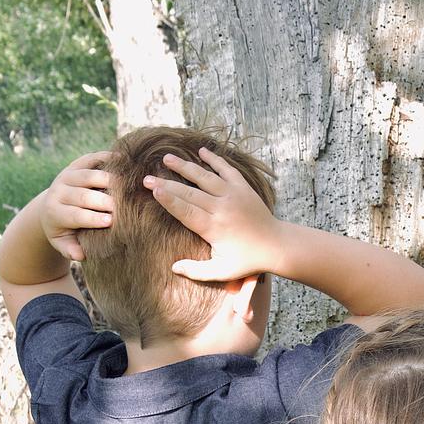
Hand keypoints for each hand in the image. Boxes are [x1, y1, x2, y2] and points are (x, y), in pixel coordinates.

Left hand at [40, 151, 112, 260]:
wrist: (50, 207)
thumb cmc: (63, 230)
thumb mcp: (63, 243)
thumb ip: (70, 250)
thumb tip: (81, 255)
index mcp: (55, 212)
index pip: (75, 215)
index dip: (93, 218)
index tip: (110, 221)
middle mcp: (58, 191)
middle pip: (83, 194)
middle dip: (104, 201)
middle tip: (123, 207)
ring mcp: (66, 175)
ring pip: (89, 174)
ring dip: (109, 180)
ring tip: (126, 187)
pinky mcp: (74, 165)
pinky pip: (91, 159)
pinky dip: (107, 158)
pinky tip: (123, 162)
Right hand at [144, 147, 279, 278]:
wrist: (276, 245)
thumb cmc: (247, 261)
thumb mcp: (222, 272)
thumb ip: (197, 270)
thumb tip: (173, 267)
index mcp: (214, 228)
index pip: (186, 211)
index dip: (168, 200)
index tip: (153, 189)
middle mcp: (222, 208)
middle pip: (189, 193)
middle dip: (166, 184)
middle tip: (147, 178)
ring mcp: (233, 195)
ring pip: (205, 177)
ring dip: (185, 167)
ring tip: (166, 158)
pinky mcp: (243, 187)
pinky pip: (226, 169)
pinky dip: (214, 159)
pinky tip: (201, 151)